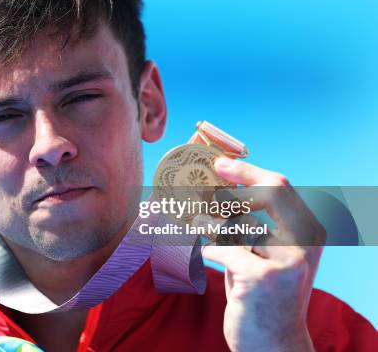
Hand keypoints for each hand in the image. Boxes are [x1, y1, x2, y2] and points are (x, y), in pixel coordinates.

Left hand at [201, 157, 325, 351]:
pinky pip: (220, 248)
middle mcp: (305, 242)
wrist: (274, 345)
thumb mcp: (265, 255)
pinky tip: (193, 246)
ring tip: (186, 219)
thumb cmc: (262, 294)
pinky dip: (202, 246)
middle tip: (196, 187)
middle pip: (266, 192)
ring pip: (235, 222)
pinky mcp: (262, 276)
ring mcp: (287, 260)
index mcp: (310, 231)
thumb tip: (217, 188)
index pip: (279, 186)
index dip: (247, 172)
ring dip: (205, 220)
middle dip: (230, 186)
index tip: (219, 164)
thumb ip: (251, 224)